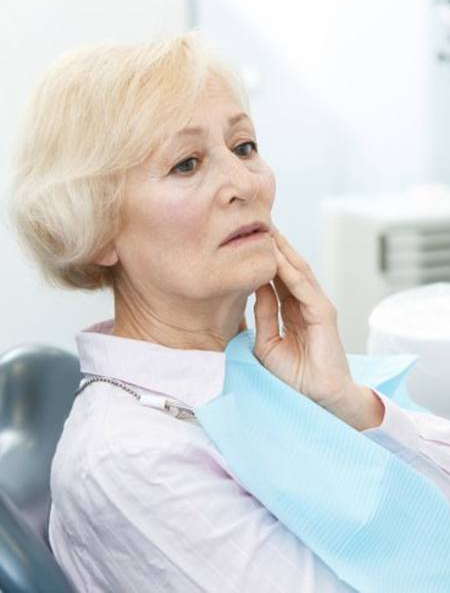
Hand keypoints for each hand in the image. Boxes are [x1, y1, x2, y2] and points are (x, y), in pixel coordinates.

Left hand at [253, 226, 384, 430]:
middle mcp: (305, 303)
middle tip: (257, 222)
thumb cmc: (294, 376)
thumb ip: (264, 314)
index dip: (264, 258)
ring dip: (282, 250)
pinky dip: (290, 270)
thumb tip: (256, 288)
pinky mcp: (324, 313)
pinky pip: (303, 287)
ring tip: (267, 228)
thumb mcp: (267, 342)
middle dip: (274, 245)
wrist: (317, 397)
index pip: (277, 277)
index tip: (246, 239)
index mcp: (292, 310)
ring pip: (297, 271)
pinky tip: (277, 255)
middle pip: (288, 267)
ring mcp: (317, 306)